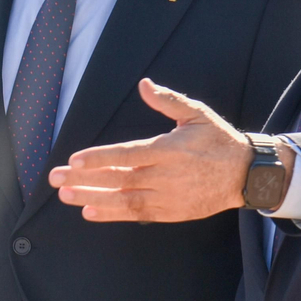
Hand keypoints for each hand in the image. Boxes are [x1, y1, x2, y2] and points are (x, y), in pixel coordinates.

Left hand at [50, 79, 251, 221]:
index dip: (100, 158)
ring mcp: (167, 197)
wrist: (245, 175)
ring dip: (92, 199)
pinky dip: (112, 215)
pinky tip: (90, 212)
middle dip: (84, 180)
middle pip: (117, 180)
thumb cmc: (218, 141)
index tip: (75, 160)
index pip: (127, 155)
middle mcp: (164, 176)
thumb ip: (168, 101)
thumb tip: (144, 84)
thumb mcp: (197, 114)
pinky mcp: (170, 213)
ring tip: (66, 196)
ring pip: (122, 201)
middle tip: (55, 180)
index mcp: (169, 150)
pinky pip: (136, 215)